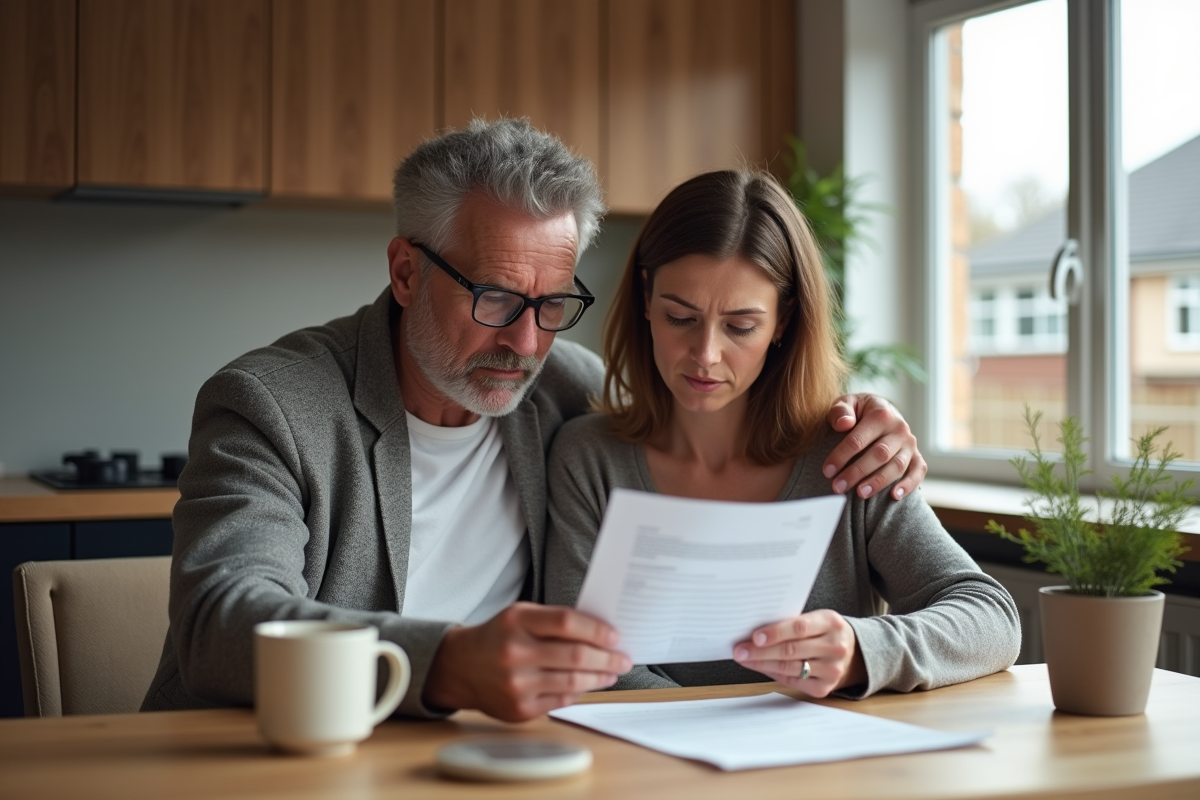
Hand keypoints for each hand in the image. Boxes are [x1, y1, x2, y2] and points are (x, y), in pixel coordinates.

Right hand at [422, 602, 631, 721]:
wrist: (461, 667)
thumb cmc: (499, 636)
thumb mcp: (520, 616)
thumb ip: (555, 621)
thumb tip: (600, 634)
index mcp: (517, 621)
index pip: (567, 622)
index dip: (597, 630)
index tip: (615, 636)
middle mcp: (515, 652)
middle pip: (576, 656)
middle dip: (608, 658)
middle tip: (623, 658)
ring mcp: (516, 684)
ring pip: (573, 682)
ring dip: (600, 677)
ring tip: (611, 673)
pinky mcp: (519, 709)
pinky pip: (561, 701)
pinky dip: (579, 692)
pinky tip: (587, 685)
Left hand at [731, 610, 865, 697]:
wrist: (854, 653)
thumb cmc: (824, 632)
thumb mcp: (816, 620)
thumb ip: (792, 623)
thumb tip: (755, 633)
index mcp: (831, 623)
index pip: (800, 627)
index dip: (775, 632)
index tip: (754, 636)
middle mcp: (835, 647)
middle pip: (791, 650)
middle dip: (761, 651)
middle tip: (740, 650)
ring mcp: (832, 670)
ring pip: (790, 667)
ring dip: (762, 663)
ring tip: (744, 658)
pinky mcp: (825, 687)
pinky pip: (793, 681)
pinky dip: (774, 674)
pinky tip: (760, 667)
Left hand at [824, 393, 926, 499]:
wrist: (880, 411)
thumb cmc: (857, 411)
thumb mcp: (847, 404)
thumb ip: (840, 411)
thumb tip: (844, 424)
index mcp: (881, 414)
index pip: (858, 439)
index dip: (841, 456)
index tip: (827, 471)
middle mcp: (899, 429)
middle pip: (878, 454)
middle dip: (856, 472)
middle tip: (838, 487)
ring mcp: (909, 444)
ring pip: (897, 466)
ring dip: (878, 482)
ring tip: (860, 494)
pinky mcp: (916, 456)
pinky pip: (918, 471)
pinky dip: (909, 484)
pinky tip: (894, 496)